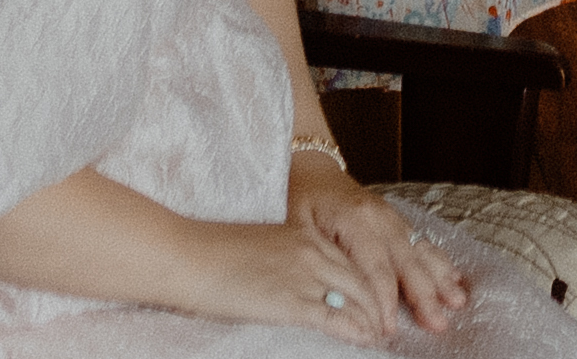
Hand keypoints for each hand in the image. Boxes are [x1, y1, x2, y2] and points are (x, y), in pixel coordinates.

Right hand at [169, 210, 403, 344]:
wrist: (186, 255)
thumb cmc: (212, 254)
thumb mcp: (261, 249)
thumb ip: (287, 261)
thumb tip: (295, 284)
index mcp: (305, 237)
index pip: (353, 261)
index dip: (372, 283)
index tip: (380, 300)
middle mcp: (311, 252)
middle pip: (362, 279)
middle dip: (381, 304)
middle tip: (390, 324)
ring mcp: (302, 275)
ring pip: (355, 298)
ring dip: (373, 320)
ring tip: (382, 336)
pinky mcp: (289, 301)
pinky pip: (333, 317)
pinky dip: (354, 330)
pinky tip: (365, 340)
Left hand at [284, 170, 479, 338]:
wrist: (312, 165)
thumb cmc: (301, 195)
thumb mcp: (296, 226)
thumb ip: (319, 257)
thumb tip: (335, 294)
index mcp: (355, 218)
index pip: (375, 267)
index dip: (385, 300)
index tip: (389, 328)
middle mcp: (379, 216)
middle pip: (406, 261)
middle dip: (424, 294)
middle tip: (437, 323)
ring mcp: (391, 216)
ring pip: (420, 251)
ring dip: (439, 279)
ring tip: (456, 301)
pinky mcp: (396, 220)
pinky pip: (421, 241)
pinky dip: (439, 261)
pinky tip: (453, 278)